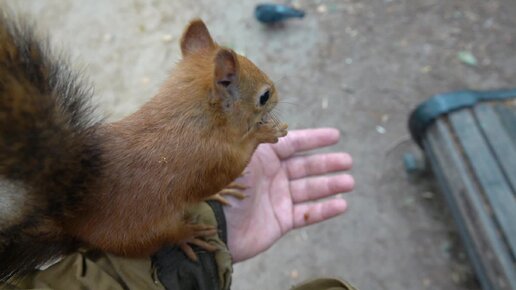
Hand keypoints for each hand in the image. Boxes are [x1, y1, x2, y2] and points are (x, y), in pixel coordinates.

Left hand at [224, 128, 353, 261]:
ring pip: (309, 190)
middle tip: (348, 161)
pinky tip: (341, 205)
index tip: (336, 135)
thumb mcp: (241, 154)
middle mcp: (271, 176)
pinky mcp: (280, 221)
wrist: (210, 224)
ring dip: (330, 185)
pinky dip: (324, 210)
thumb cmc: (223, 184)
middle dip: (327, 163)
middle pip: (305, 167)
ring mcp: (277, 198)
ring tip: (349, 182)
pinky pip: (307, 213)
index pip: (293, 144)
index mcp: (262, 157)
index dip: (314, 139)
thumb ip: (262, 137)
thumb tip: (279, 124)